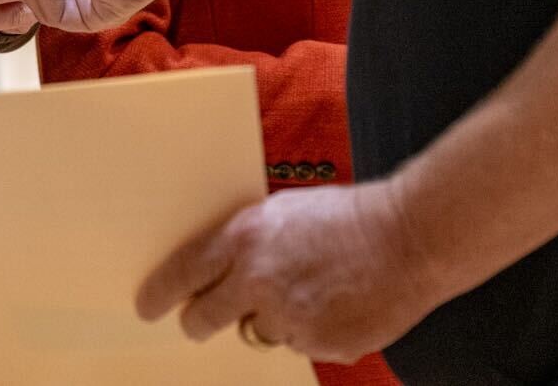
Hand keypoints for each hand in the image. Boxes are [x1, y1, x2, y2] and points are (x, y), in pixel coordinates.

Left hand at [137, 179, 446, 364]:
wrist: (409, 238)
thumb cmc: (349, 216)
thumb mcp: (282, 212)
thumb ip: (248, 242)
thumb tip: (222, 268)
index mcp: (244, 240)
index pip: (182, 273)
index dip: (160, 294)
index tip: (148, 306)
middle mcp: (258, 283)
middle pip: (205, 318)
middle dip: (200, 320)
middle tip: (200, 319)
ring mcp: (290, 319)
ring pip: (259, 331)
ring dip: (272, 319)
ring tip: (307, 289)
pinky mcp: (322, 345)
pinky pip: (301, 344)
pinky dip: (311, 330)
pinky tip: (334, 303)